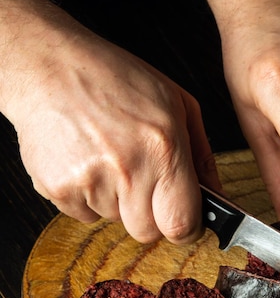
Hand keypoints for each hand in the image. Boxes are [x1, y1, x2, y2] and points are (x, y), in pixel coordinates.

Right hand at [2, 0, 220, 243]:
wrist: (46, 65)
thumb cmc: (113, 77)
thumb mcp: (175, 102)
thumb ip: (202, 156)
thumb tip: (216, 197)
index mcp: (163, 149)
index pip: (181, 225)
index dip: (183, 227)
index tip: (180, 217)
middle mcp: (128, 169)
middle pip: (146, 233)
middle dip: (148, 214)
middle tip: (139, 179)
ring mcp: (90, 181)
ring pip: (115, 221)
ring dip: (115, 201)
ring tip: (106, 158)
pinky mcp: (58, 189)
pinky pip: (83, 215)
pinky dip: (86, 197)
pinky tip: (85, 161)